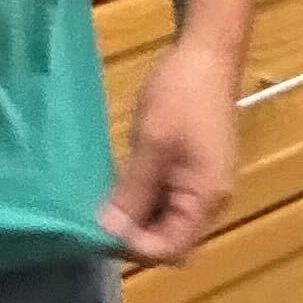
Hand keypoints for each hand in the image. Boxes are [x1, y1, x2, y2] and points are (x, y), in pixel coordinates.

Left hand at [106, 41, 241, 265]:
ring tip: (100, 208)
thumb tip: (106, 232)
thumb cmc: (182, 94)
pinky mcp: (193, 173)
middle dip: (132, 238)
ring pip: (166, 223)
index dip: (133, 248)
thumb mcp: (152, 142)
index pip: (170, 250)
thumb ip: (133, 191)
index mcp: (206, 198)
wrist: (207, 53)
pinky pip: (167, 203)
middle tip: (93, 222)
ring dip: (135, 221)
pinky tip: (118, 190)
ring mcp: (202, 186)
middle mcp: (209, 201)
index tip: (97, 231)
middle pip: (170, 242)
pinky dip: (142, 203)